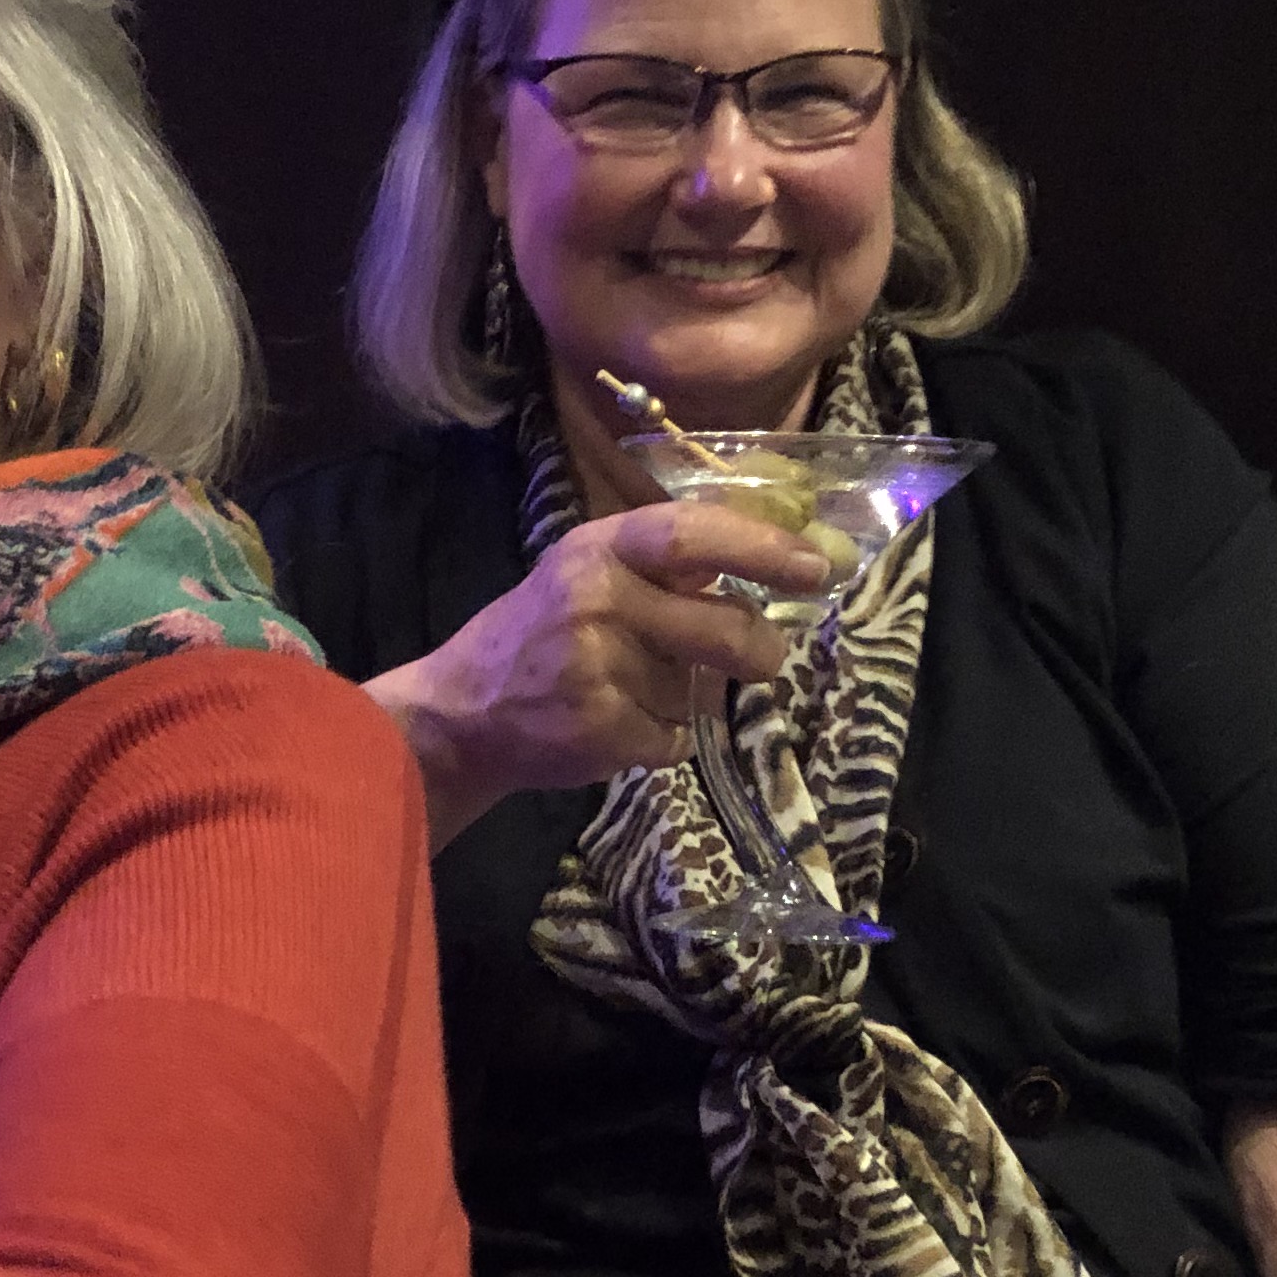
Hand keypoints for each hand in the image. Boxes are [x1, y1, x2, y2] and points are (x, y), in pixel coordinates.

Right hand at [366, 500, 831, 845]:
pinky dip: (659, 742)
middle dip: (758, 649)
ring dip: (684, 700)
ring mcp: (597, 668)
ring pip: (697, 691)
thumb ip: (662, 566)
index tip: (816, 569)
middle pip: (722, 626)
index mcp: (600, 549)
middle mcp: (597, 599)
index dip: (761, 550)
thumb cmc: (539, 634)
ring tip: (631, 692)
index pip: (693, 535)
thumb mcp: (588, 574)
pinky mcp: (599, 729)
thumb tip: (774, 555)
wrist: (460, 713)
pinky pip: (673, 740)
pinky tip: (615, 728)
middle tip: (764, 657)